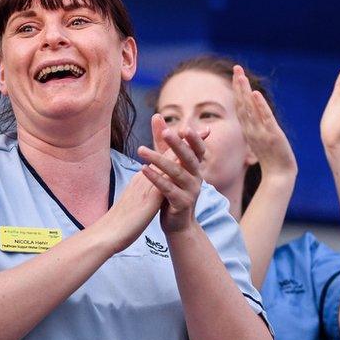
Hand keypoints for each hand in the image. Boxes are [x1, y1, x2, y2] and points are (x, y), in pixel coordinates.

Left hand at [138, 114, 205, 233]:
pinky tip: (143, 169)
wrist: (177, 224)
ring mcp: (191, 191)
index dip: (194, 139)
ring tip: (140, 150)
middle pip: (189, 158)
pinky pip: (168, 189)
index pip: (198, 149)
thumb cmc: (172, 190)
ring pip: (176, 173)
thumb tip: (156, 115)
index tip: (185, 128)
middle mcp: (197, 178)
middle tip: (166, 132)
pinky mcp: (181, 203)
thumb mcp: (168, 164)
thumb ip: (162, 142)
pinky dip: (155, 178)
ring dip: (159, 160)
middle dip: (178, 145)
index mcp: (195, 167)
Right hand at [231, 65, 296, 178]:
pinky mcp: (272, 136)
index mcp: (248, 130)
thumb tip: (254, 120)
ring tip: (240, 75)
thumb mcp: (261, 142)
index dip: (238, 90)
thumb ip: (256, 130)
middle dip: (238, 85)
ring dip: (244, 91)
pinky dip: (259, 106)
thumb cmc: (272, 161)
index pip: (241, 106)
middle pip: (242, 104)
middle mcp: (251, 129)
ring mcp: (260, 132)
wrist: (279, 176)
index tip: (236, 75)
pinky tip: (255, 94)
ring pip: (249, 108)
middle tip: (236, 68)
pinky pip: (264, 118)